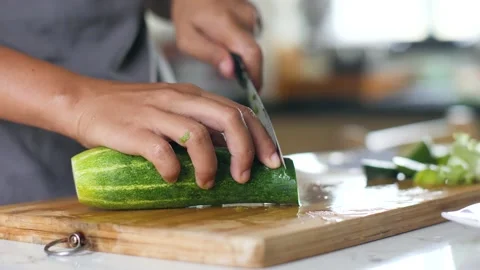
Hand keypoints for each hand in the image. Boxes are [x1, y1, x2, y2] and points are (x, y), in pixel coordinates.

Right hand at [73, 81, 279, 188]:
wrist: (84, 102)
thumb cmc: (131, 111)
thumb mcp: (171, 109)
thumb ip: (197, 123)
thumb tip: (229, 153)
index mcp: (193, 95)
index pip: (239, 111)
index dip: (261, 137)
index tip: (271, 160)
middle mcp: (180, 100)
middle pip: (228, 118)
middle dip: (245, 150)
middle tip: (243, 176)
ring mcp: (157, 114)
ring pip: (199, 135)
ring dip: (209, 165)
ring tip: (207, 183)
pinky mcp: (135, 131)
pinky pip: (162, 152)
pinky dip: (173, 170)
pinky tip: (172, 178)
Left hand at [171, 0, 262, 88]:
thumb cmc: (188, 13)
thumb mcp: (187, 39)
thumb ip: (209, 55)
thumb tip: (230, 71)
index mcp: (226, 23)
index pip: (251, 53)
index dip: (256, 75)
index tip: (255, 91)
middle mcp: (244, 17)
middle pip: (254, 53)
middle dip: (246, 69)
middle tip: (229, 72)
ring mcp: (251, 14)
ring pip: (252, 47)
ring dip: (240, 56)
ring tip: (221, 48)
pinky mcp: (254, 15)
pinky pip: (251, 38)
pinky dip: (241, 45)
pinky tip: (227, 40)